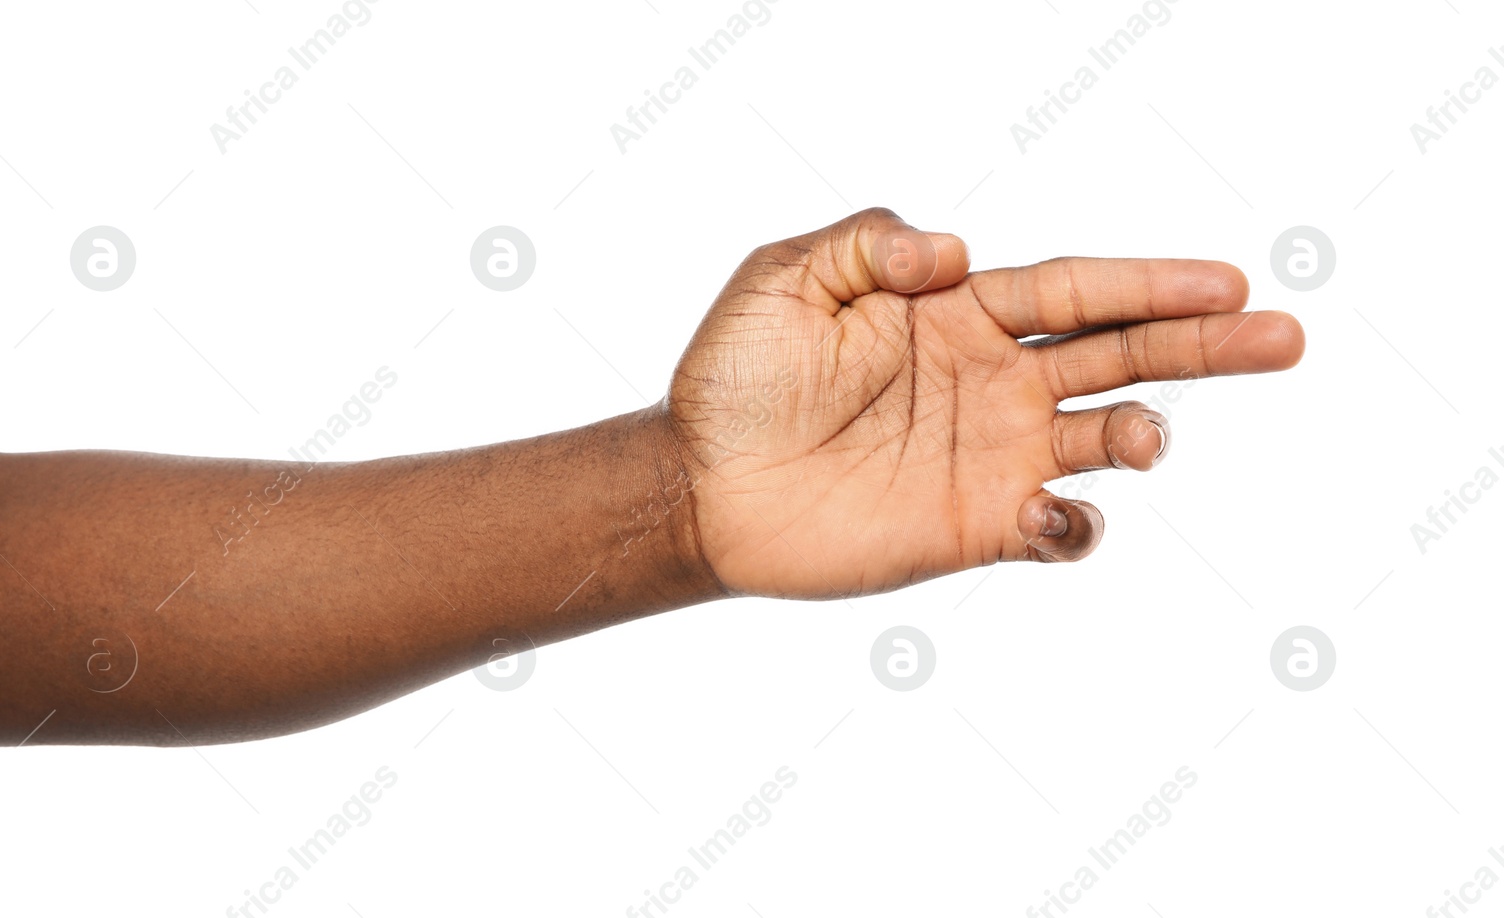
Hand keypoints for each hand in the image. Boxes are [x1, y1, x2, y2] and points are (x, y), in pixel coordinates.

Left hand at [667, 208, 1304, 597]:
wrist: (698, 485)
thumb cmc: (735, 375)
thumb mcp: (786, 277)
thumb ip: (870, 243)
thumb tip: (960, 255)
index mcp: (959, 314)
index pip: (1077, 291)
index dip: (1152, 284)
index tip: (1228, 284)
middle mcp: (992, 380)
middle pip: (1120, 354)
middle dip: (1204, 348)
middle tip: (1284, 340)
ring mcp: (990, 456)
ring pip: (1102, 438)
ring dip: (1144, 432)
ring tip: (1146, 436)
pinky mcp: (974, 528)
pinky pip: (1057, 532)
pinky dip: (1075, 527)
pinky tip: (1048, 513)